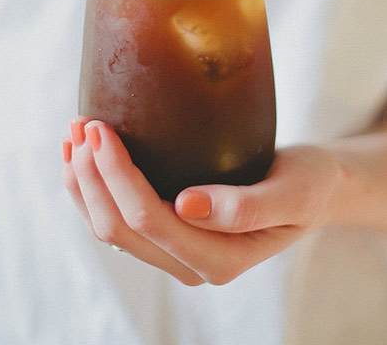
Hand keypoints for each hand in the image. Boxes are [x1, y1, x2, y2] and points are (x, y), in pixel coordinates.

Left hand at [61, 118, 342, 284]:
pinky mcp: (165, 235)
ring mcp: (174, 253)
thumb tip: (187, 206)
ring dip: (83, 182)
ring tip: (74, 132)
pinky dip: (91, 187)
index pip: (150, 220)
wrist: (311, 188)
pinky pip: (114, 218)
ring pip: (107, 228)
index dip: (117, 176)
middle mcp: (190, 264)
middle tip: (82, 123)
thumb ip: (247, 206)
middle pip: (118, 228)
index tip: (102, 127)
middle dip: (91, 177)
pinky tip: (81, 153)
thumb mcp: (295, 192)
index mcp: (221, 259)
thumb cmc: (308, 184)